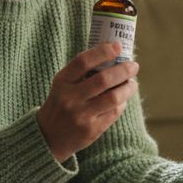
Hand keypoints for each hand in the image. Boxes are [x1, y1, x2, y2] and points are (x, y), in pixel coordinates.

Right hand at [37, 42, 138, 161]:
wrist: (48, 136)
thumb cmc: (61, 103)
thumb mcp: (63, 85)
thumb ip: (82, 72)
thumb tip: (113, 55)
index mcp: (62, 82)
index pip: (83, 61)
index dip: (102, 52)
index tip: (117, 46)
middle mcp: (70, 98)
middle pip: (103, 80)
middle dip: (124, 70)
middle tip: (133, 66)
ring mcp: (81, 115)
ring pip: (113, 98)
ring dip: (128, 88)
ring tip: (132, 83)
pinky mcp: (91, 130)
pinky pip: (114, 112)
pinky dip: (122, 103)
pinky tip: (122, 99)